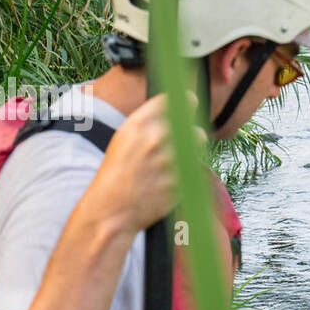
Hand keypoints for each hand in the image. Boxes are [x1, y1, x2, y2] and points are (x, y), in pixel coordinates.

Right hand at [88, 92, 204, 233]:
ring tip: (177, 156)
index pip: (173, 100)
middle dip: (189, 126)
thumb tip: (175, 108)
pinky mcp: (180, 180)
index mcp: (138, 124)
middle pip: (189, 120)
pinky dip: (189, 168)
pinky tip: (172, 175)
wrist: (111, 209)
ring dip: (193, 145)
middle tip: (185, 136)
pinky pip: (196, 164)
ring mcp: (169, 160)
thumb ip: (149, 122)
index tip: (190, 103)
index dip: (185, 101)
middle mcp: (155, 138)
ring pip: (197, 140)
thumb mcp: (125, 139)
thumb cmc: (117, 173)